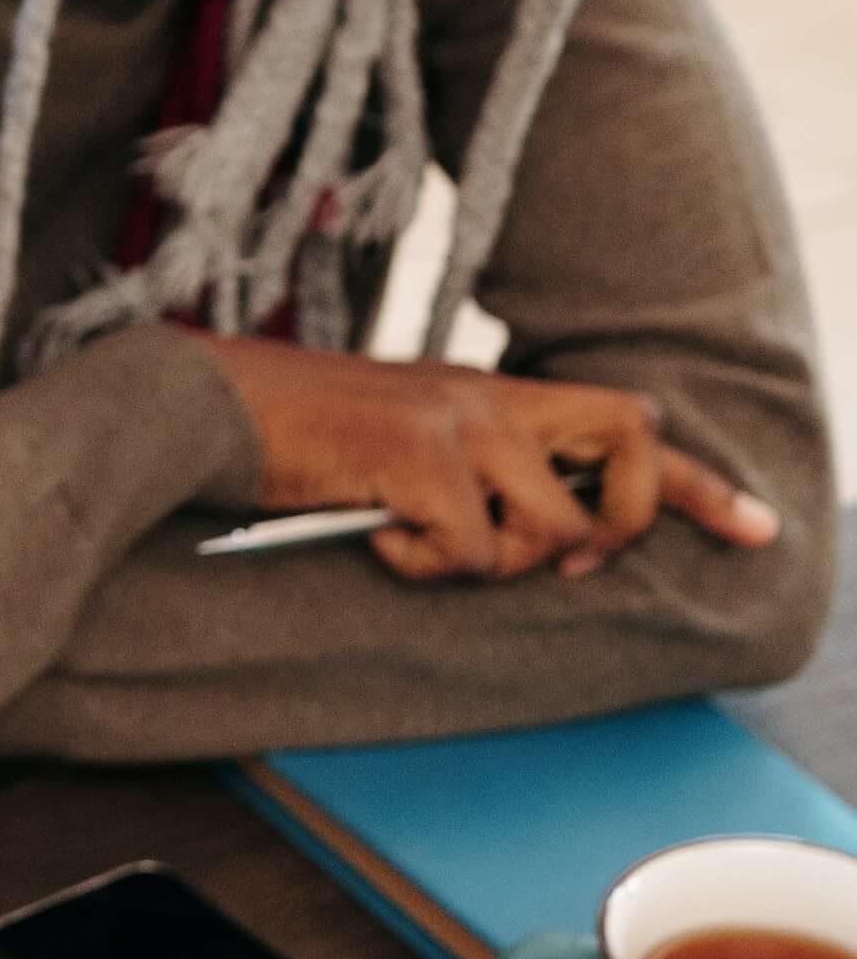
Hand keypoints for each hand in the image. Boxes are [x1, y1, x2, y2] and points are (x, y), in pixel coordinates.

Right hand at [189, 335, 780, 583]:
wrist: (203, 402)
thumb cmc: (285, 435)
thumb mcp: (394, 445)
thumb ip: (462, 472)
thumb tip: (516, 543)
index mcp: (488, 393)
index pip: (626, 425)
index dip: (699, 486)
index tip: (756, 530)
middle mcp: (488, 396)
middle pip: (630, 447)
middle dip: (617, 524)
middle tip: (566, 558)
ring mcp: (456, 422)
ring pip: (547, 529)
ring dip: (488, 563)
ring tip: (415, 543)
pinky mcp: (415, 457)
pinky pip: (465, 550)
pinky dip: (419, 565)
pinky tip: (372, 536)